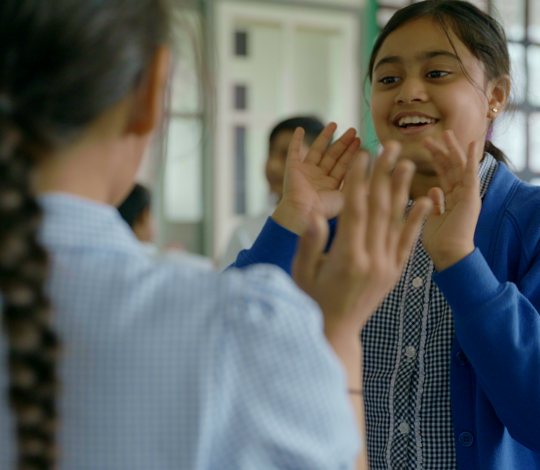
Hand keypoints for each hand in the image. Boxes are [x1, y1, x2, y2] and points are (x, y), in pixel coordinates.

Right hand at [272, 123, 360, 234]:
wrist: (304, 213)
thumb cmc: (326, 210)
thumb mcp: (348, 196)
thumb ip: (359, 185)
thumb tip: (376, 176)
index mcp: (330, 187)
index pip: (343, 166)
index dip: (351, 153)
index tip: (360, 140)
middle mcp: (318, 179)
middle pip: (332, 156)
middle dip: (343, 143)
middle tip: (353, 130)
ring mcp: (305, 173)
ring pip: (317, 151)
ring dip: (325, 137)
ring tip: (334, 124)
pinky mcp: (293, 168)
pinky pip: (293, 151)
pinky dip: (295, 140)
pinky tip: (300, 129)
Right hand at [292, 142, 431, 339]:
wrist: (337, 331)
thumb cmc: (313, 300)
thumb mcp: (302, 273)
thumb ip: (310, 244)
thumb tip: (314, 216)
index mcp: (347, 258)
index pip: (355, 210)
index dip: (359, 181)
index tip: (363, 156)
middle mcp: (372, 259)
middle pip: (380, 209)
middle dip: (384, 175)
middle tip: (390, 146)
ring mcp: (387, 266)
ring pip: (396, 222)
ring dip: (402, 190)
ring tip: (407, 163)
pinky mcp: (395, 272)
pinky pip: (408, 243)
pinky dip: (417, 221)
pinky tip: (425, 201)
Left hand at [422, 130, 482, 271]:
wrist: (448, 254)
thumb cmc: (438, 242)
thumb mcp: (431, 219)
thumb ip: (433, 203)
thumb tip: (432, 189)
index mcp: (451, 200)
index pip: (444, 175)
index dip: (436, 160)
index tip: (426, 147)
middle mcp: (460, 195)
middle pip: (450, 168)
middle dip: (440, 152)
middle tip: (429, 137)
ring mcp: (466, 195)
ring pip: (459, 167)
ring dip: (453, 149)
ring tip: (446, 133)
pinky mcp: (471, 196)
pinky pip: (471, 173)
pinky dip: (472, 158)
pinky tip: (473, 142)